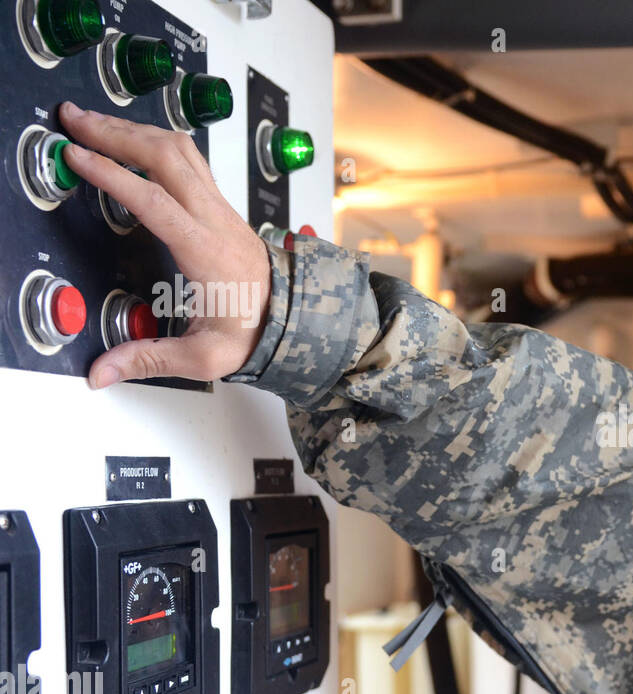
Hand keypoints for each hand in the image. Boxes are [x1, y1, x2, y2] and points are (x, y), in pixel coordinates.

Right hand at [58, 101, 271, 387]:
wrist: (295, 319)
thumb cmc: (254, 332)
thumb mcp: (204, 357)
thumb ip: (150, 360)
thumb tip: (102, 371)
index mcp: (207, 253)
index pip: (156, 201)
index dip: (114, 175)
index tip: (78, 156)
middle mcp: (217, 221)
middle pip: (167, 158)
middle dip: (116, 132)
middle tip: (74, 120)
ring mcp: (221, 209)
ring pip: (181, 151)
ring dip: (135, 130)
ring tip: (93, 121)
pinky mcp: (221, 206)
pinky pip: (189, 160)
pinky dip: (155, 141)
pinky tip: (133, 138)